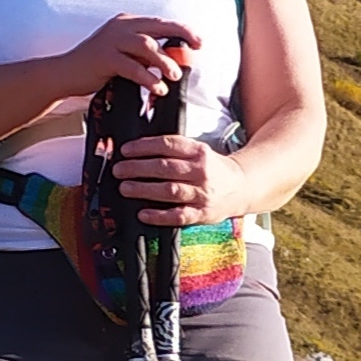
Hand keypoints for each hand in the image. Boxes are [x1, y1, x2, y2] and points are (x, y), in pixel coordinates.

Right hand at [55, 16, 200, 101]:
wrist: (65, 74)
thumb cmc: (96, 67)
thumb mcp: (124, 57)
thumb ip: (144, 57)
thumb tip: (172, 62)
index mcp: (127, 23)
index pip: (159, 22)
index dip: (181, 29)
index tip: (199, 41)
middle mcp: (120, 26)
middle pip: (157, 26)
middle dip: (181, 35)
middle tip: (197, 49)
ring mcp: (111, 40)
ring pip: (146, 46)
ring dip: (164, 61)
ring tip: (175, 76)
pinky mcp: (104, 58)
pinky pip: (131, 66)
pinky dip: (147, 78)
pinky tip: (157, 88)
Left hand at [116, 133, 248, 226]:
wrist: (241, 187)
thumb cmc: (213, 169)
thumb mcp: (199, 151)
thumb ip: (175, 150)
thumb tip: (140, 150)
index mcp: (199, 152)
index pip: (168, 145)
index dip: (144, 147)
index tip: (126, 150)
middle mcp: (201, 171)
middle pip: (165, 168)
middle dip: (138, 168)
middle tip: (119, 169)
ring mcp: (202, 194)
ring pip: (169, 190)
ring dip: (144, 189)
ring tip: (124, 188)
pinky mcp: (202, 214)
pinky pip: (178, 216)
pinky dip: (159, 216)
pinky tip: (143, 214)